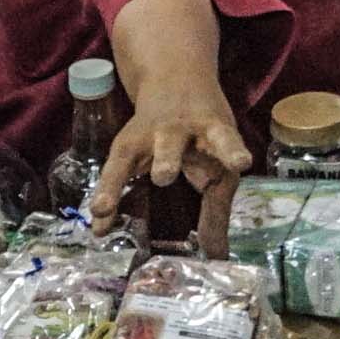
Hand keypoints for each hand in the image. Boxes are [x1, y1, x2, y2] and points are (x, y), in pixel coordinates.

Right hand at [90, 70, 250, 229]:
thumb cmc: (203, 135)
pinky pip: (114, 171)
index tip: (241, 164)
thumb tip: (218, 259)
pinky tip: (98, 221)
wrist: (175, 79)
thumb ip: (217, 212)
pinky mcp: (126, 143)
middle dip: (166, 159)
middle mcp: (179, 130)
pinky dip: (105, 196)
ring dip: (119, 180)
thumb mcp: (218, 163)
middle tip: (164, 176)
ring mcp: (148, 135)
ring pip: (131, 153)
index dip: (232, 151)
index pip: (224, 139)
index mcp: (213, 130)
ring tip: (106, 207)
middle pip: (171, 143)